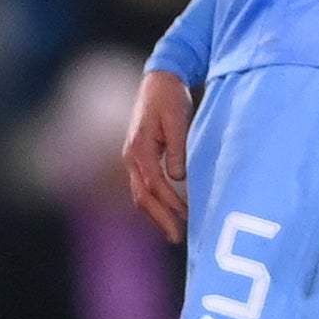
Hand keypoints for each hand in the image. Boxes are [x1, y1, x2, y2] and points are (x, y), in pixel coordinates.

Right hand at [123, 69, 194, 242]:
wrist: (159, 80)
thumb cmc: (169, 97)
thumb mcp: (177, 119)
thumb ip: (178, 148)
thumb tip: (178, 177)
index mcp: (139, 148)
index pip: (155, 183)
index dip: (171, 202)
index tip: (187, 216)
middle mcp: (131, 157)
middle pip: (142, 196)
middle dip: (160, 219)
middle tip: (178, 237)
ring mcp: (133, 159)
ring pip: (141, 195)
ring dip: (157, 215)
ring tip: (174, 233)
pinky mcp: (140, 159)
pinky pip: (145, 187)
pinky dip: (156, 203)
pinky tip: (169, 213)